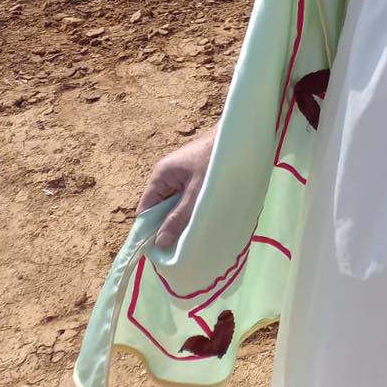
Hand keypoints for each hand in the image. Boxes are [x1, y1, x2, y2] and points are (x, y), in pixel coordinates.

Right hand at [136, 127, 216, 249]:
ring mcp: (181, 177)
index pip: (146, 211)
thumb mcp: (198, 193)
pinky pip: (187, 200)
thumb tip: (159, 242)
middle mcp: (167, 176)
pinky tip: (202, 221)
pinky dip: (192, 211)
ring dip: (183, 219)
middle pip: (160, 210)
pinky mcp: (195, 178)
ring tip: (193, 237)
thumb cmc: (217, 160)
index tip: (160, 252)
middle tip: (180, 247)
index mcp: (161, 176)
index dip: (150, 232)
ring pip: (175, 206)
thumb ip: (179, 217)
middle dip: (169, 227)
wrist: (240, 134)